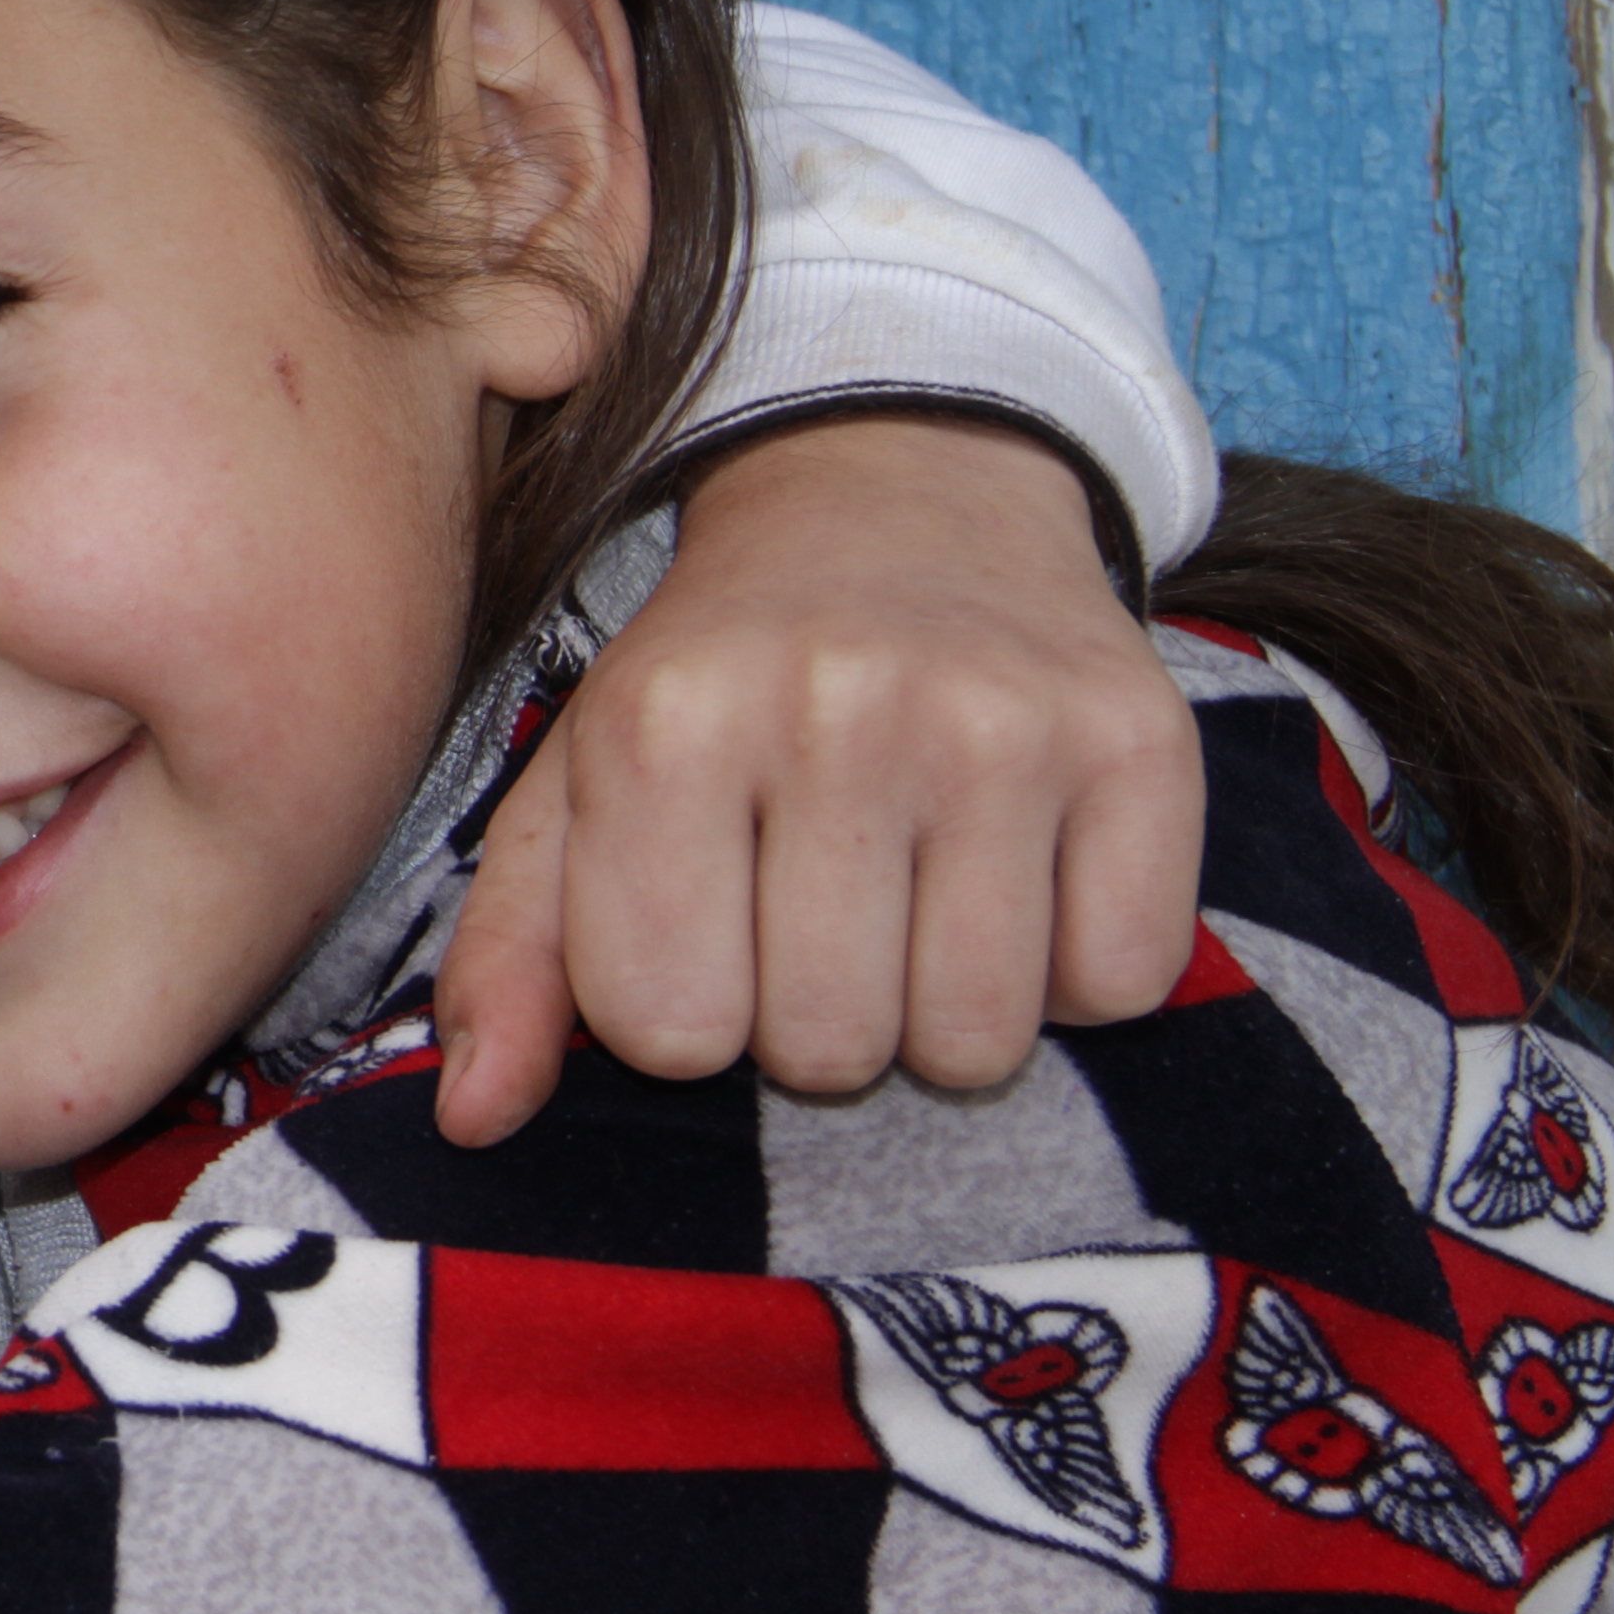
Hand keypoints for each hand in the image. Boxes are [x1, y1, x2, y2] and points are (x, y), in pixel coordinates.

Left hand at [430, 415, 1203, 1142]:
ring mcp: (1001, 723)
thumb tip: (474, 1119)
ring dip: (943, 1009)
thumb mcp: (576, 792)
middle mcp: (834, 710)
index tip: (707, 919)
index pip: (671, 1031)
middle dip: (817, 1015)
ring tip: (916, 891)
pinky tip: (1021, 872)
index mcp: (664, 726)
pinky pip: (1117, 985)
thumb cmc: (717, 684)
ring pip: (976, 1042)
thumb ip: (508, 960)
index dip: (688, 1008)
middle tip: (821, 903)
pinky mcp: (1139, 740)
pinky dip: (1073, 969)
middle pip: (831, 1051)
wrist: (896, 493)